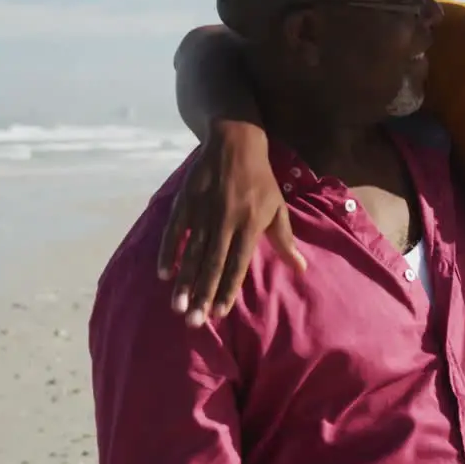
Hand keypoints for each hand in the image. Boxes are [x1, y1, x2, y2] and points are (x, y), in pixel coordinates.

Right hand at [157, 120, 304, 325]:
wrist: (235, 141)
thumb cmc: (261, 180)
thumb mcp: (277, 208)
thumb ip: (285, 241)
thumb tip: (301, 269)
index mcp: (249, 225)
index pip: (237, 265)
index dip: (227, 290)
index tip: (218, 314)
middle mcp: (225, 222)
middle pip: (212, 265)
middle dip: (202, 295)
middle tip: (193, 322)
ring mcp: (203, 212)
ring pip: (192, 253)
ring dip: (185, 281)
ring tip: (178, 306)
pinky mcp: (186, 201)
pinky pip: (174, 231)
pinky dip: (167, 252)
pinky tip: (163, 274)